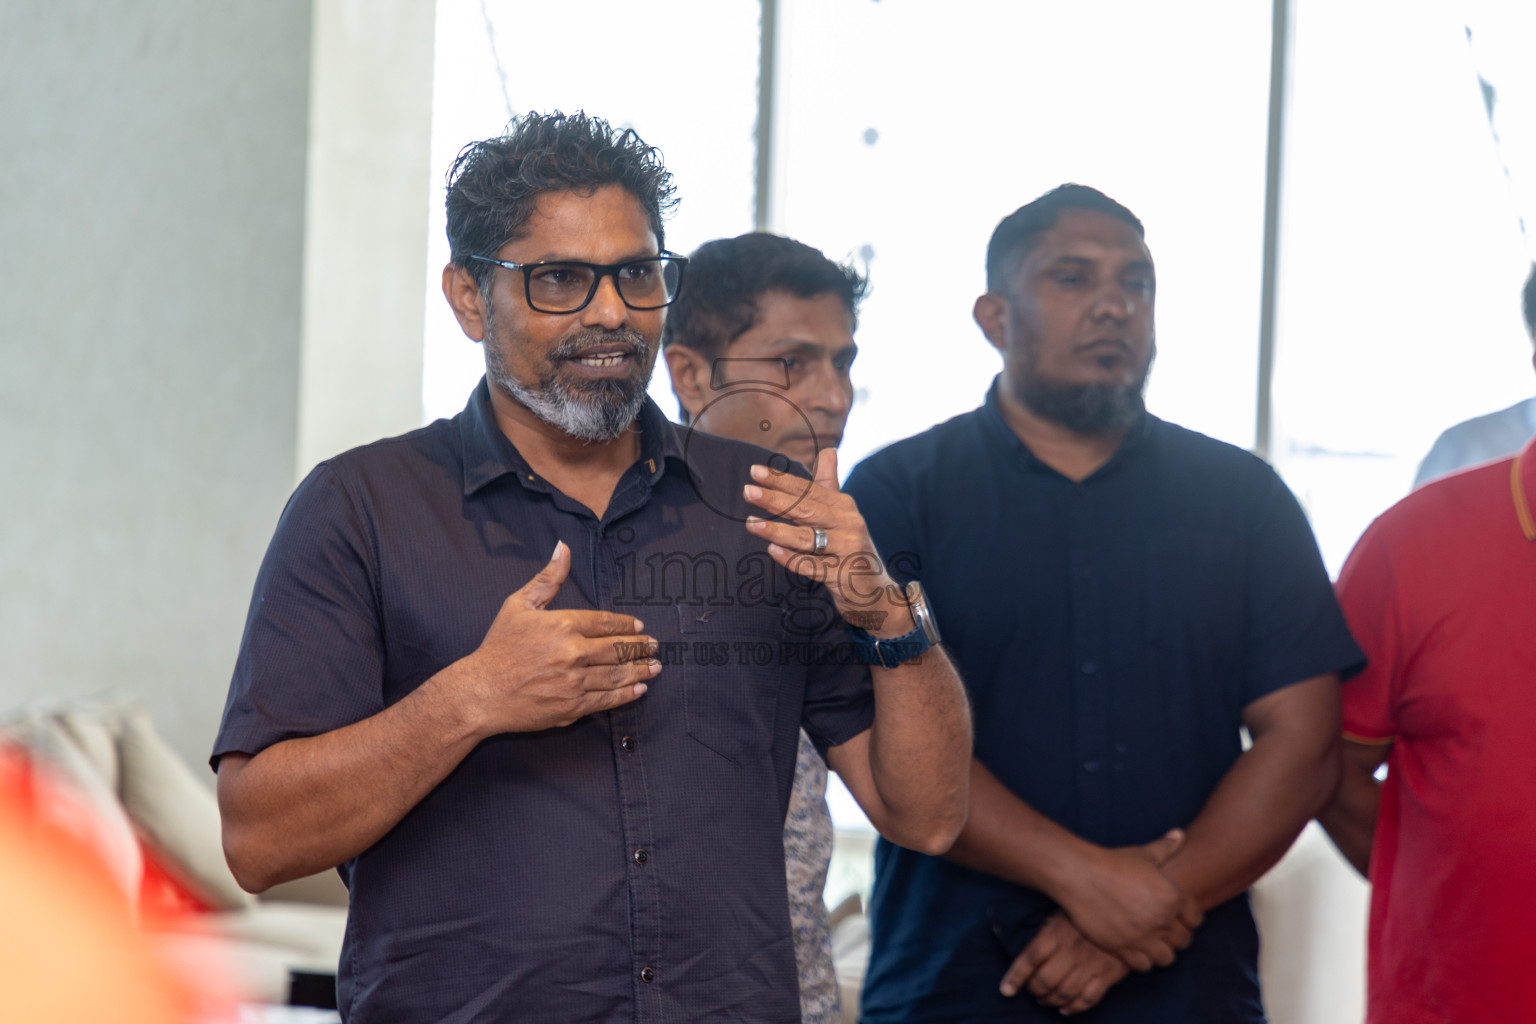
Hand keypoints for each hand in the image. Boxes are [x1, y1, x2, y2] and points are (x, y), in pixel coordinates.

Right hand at [450, 541, 658, 734]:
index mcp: (563, 625)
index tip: (640, 627)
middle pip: (618, 648)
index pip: (606, 622)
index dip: (627, 625)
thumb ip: (547, 578)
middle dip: (641, 648)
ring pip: (617, 674)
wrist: (480, 692)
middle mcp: (572, 653)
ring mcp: (574, 682)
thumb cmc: (498, 647)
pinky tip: (639, 689)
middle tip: (655, 647)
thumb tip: (563, 548)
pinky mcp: (571, 707)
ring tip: (655, 667)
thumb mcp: (518, 605)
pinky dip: (626, 694)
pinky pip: (607, 699)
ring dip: (640, 670)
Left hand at [742, 449, 906, 632]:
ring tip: (751, 524)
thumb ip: (830, 485)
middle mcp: (848, 524)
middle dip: (775, 500)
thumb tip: (828, 450)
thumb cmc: (850, 549)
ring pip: (807, 538)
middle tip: (747, 491)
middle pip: (806, 509)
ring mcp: (848, 550)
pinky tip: (772, 550)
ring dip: (777, 530)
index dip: (782, 480)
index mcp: (844, 506)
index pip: (808, 490)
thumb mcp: (842, 516)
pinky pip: (812, 566)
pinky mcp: (843, 575)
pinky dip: (792, 558)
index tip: (755, 471)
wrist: (875, 593)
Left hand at [1000, 913, 1127, 1014]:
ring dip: (1050, 1001)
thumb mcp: (1061, 913)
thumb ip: (1045, 931)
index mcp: (1056, 933)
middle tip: (1032, 991)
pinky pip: (1087, 999)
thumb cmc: (1085, 914)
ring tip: (1045, 1000)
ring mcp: (1089, 965)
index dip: (1015, 977)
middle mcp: (1071, 951)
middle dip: (1034, 991)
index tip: (1006, 990)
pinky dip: (1073, 1008)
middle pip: (1044, 980)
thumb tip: (1027, 951)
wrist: (1126, 916)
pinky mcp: (1106, 976)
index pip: (1030, 958)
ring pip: (1063, 993)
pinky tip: (1065, 1009)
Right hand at [1054, 830, 1202, 971]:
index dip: (1187, 918)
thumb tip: (1179, 833)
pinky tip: (1133, 947)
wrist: (1079, 875)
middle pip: (1182, 941)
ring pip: (1166, 958)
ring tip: (1148, 942)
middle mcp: (1162, 920)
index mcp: (1172, 897)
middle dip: (1174, 936)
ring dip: (1160, 951)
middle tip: (1160, 929)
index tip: (1174, 916)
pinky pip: (1143, 965)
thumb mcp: (1143, 853)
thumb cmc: (1111, 862)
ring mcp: (1143, 937)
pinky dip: (1141, 960)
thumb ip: (1165, 847)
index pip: (1195, 920)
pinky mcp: (1123, 948)